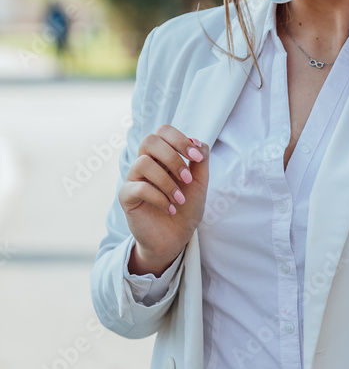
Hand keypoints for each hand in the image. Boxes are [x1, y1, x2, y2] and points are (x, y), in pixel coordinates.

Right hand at [119, 124, 209, 268]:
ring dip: (167, 182)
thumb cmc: (186, 208)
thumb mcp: (200, 183)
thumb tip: (197, 141)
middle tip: (188, 179)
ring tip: (180, 199)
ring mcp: (134, 179)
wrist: (176, 237)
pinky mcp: (126, 197)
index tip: (196, 158)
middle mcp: (146, 163)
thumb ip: (201, 161)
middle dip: (173, 157)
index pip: (163, 131)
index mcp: (162, 156)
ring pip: (143, 163)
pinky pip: (138, 187)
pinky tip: (170, 209)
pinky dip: (159, 198)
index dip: (180, 139)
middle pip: (149, 141)